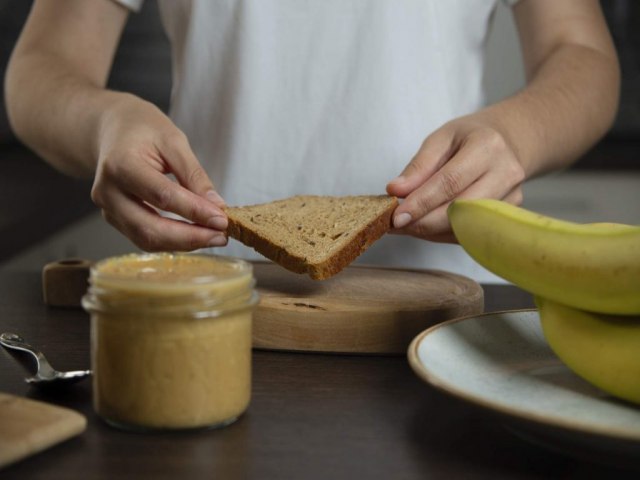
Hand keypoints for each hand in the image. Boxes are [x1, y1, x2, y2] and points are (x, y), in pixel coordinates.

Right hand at [92, 97, 227, 250]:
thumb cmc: (144, 130)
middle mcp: (108, 191)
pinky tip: (195, 235)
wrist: (113, 129)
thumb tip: (216, 207)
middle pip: (149, 228)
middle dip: (190, 237)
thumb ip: (195, 175)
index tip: (222, 219)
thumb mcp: (174, 141)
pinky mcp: (115, 219)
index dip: (194, 211)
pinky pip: (144, 238)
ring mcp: (107, 209)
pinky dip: (173, 241)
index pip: (162, 196)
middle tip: (221, 236)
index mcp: (121, 164)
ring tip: (213, 237)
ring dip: (184, 244)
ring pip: (146, 240)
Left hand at [386, 115, 525, 242]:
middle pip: (460, 210)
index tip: (396, 216)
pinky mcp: (507, 216)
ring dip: (430, 231)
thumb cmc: (469, 138)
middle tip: (395, 224)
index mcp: (487, 147)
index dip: (421, 202)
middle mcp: (505, 174)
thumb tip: (396, 191)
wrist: (507, 142)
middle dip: (424, 223)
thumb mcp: (440, 139)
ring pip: (465, 227)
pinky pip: (470, 234)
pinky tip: (426, 225)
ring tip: (407, 224)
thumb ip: (419, 166)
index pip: (450, 182)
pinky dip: (442, 233)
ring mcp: (511, 198)